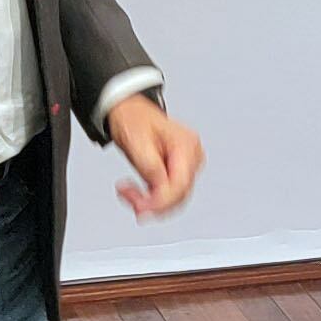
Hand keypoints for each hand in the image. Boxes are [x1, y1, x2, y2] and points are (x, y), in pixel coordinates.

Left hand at [106, 96, 203, 219]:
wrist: (130, 114)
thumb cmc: (134, 120)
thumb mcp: (137, 141)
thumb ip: (150, 166)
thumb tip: (158, 187)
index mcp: (186, 145)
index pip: (180, 184)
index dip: (160, 201)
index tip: (139, 207)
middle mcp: (192, 155)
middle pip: (179, 194)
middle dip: (152, 203)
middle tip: (128, 198)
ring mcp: (187, 164)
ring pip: (175, 198)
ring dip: (151, 203)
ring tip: (129, 193)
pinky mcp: (178, 172)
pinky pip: (170, 194)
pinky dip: (152, 199)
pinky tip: (137, 193)